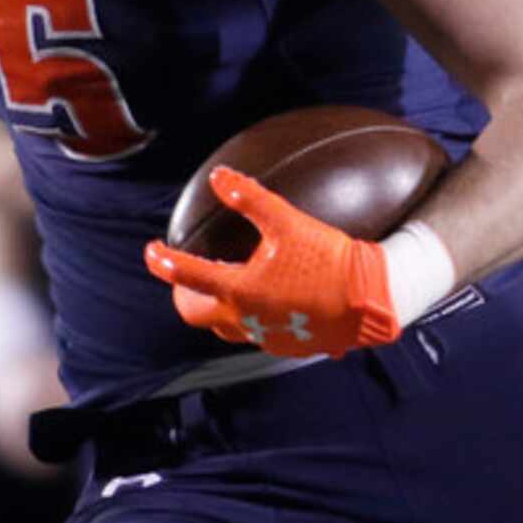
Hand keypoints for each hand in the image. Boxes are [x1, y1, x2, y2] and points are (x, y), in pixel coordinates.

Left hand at [143, 168, 400, 358]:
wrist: (370, 299)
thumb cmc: (329, 259)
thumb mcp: (288, 221)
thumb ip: (250, 198)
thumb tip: (219, 176)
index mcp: (239, 290)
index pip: (186, 276)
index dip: (161, 262)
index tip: (152, 251)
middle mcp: (245, 319)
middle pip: (196, 315)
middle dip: (184, 296)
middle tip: (186, 280)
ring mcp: (265, 337)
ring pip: (225, 327)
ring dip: (217, 308)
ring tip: (227, 288)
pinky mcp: (286, 346)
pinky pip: (256, 333)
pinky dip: (251, 316)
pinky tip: (271, 299)